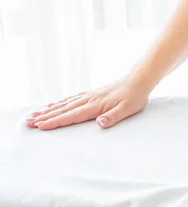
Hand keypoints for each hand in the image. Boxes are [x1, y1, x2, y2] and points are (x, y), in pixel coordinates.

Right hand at [25, 74, 151, 130]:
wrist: (138, 80)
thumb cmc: (134, 97)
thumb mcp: (128, 109)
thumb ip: (113, 117)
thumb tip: (100, 123)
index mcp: (96, 105)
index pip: (72, 116)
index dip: (56, 122)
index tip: (41, 126)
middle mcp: (89, 99)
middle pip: (63, 110)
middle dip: (46, 117)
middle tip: (29, 122)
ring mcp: (89, 95)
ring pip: (65, 104)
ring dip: (49, 110)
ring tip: (35, 115)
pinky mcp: (91, 93)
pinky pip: (71, 99)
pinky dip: (59, 103)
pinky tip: (53, 105)